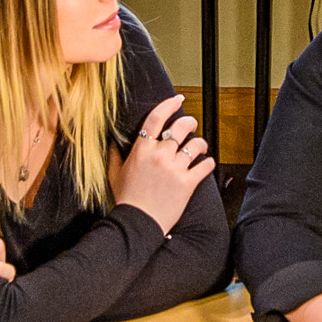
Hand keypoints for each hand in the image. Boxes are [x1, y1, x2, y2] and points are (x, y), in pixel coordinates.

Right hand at [114, 94, 216, 233]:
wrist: (137, 222)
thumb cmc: (125, 199)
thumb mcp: (114, 174)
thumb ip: (114, 155)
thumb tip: (112, 141)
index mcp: (142, 149)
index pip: (157, 118)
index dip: (169, 105)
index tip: (178, 100)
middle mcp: (159, 155)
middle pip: (181, 127)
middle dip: (189, 123)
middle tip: (191, 125)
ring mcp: (175, 168)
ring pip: (196, 144)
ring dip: (200, 143)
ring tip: (199, 146)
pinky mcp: (187, 183)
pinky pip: (205, 165)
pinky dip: (208, 162)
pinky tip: (206, 164)